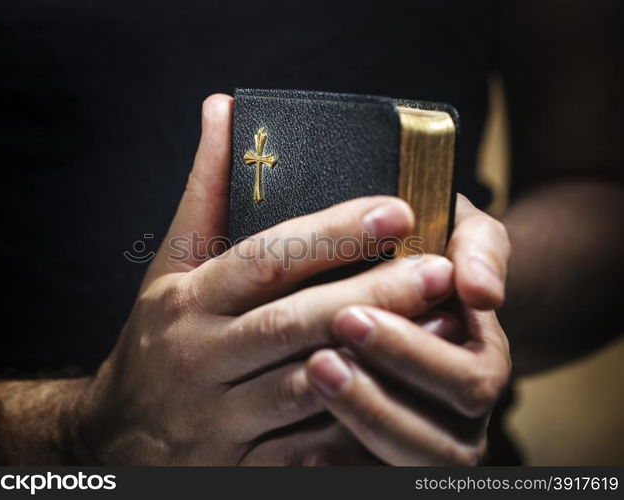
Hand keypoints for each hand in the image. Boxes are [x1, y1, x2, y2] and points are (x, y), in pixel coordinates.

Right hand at [70, 95, 454, 464]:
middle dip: (373, 296)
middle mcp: (201, 356)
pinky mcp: (237, 464)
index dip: (331, 234)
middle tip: (441, 269)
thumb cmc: (156, 337)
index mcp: (188, 301)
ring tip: (441, 326)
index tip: (397, 210)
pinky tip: (402, 397)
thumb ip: (204, 192)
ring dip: (377, 359)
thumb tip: (222, 110)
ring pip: (308, 386)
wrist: (116, 433)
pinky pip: (304, 449)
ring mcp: (219, 416)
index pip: (266, 259)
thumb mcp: (170, 266)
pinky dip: (353, 426)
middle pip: (295, 323)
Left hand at [306, 197, 511, 464]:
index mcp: (483, 361)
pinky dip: (345, 470)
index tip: (348, 318)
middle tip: (319, 360)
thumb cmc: (429, 253)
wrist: (410, 289)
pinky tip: (307, 453)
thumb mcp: (458, 233)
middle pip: (441, 438)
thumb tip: (482, 291)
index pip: (467, 379)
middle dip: (377, 397)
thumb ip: (477, 249)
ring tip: (312, 385)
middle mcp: (467, 413)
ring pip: (413, 465)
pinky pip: (379, 480)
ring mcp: (436, 444)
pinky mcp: (398, 461)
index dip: (410, 354)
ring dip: (360, 425)